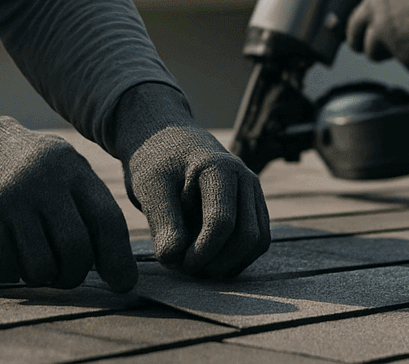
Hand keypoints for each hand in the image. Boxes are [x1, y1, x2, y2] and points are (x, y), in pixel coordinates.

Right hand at [0, 113, 136, 291]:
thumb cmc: (22, 172)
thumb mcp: (60, 171)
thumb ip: (91, 213)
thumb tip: (125, 278)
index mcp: (71, 168)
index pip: (108, 220)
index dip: (118, 259)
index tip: (121, 284)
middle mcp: (43, 181)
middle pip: (76, 251)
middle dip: (73, 274)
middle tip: (64, 274)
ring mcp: (10, 199)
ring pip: (41, 267)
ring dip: (40, 276)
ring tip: (33, 259)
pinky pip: (7, 269)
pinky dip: (11, 272)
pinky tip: (7, 253)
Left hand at [110, 84, 269, 279]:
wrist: (166, 139)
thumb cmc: (156, 162)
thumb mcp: (150, 188)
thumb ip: (163, 222)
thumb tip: (175, 260)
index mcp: (219, 168)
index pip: (221, 222)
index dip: (201, 252)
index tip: (177, 263)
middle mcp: (244, 177)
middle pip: (247, 236)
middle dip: (219, 262)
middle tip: (187, 269)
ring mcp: (253, 190)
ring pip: (258, 241)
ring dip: (231, 262)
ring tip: (198, 265)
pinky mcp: (253, 203)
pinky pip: (258, 238)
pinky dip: (238, 257)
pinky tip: (210, 260)